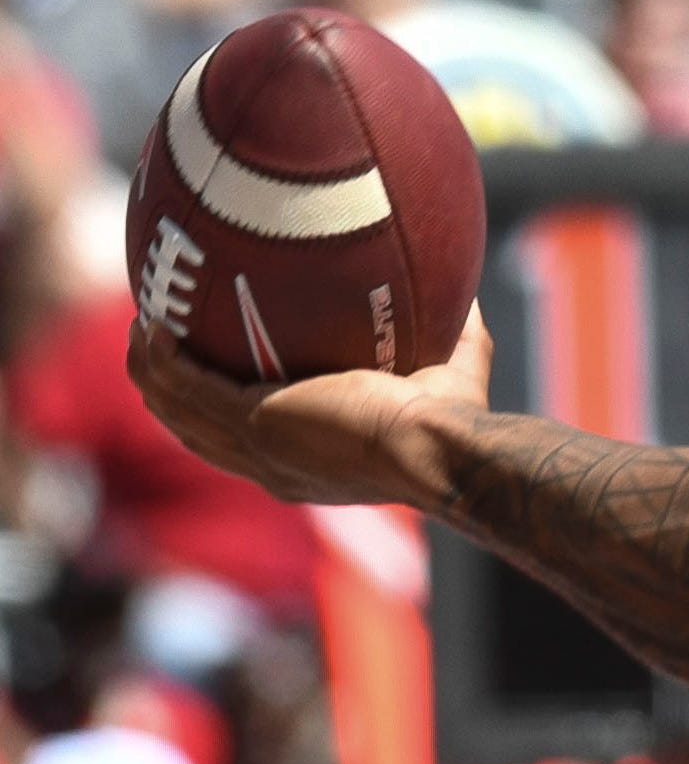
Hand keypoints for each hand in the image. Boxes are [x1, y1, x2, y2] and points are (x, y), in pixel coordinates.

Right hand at [126, 308, 492, 508]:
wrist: (435, 448)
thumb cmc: (451, 424)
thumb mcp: (448, 377)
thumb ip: (455, 338)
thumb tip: (470, 297)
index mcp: (305, 466)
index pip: (247, 446)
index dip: (220, 415)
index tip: (210, 376)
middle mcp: (273, 466)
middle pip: (197, 433)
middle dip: (170, 392)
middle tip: (160, 346)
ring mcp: (258, 448)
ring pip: (180, 411)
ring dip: (154, 371)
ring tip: (144, 329)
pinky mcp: (254, 423)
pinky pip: (188, 388)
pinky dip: (164, 361)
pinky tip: (153, 328)